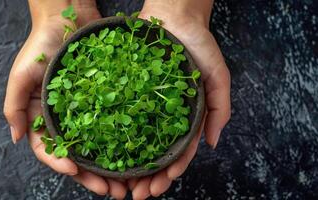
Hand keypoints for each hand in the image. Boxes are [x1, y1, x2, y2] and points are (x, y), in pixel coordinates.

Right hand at [4, 1, 127, 197]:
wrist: (68, 18)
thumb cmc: (42, 45)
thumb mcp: (21, 74)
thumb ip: (14, 106)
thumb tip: (16, 138)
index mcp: (44, 116)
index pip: (50, 148)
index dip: (61, 162)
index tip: (76, 170)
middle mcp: (67, 119)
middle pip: (79, 155)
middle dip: (93, 176)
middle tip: (111, 192)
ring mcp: (87, 111)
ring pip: (100, 146)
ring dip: (112, 167)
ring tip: (127, 184)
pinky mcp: (106, 101)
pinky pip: (116, 124)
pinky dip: (124, 142)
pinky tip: (137, 154)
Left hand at [129, 0, 230, 198]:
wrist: (174, 17)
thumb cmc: (199, 45)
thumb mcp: (218, 77)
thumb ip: (219, 110)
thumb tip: (213, 144)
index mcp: (185, 117)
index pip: (178, 152)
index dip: (169, 172)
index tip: (158, 187)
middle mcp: (163, 115)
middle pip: (153, 153)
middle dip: (146, 177)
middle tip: (135, 195)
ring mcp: (144, 105)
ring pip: (133, 141)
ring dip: (127, 165)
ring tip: (118, 185)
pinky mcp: (126, 91)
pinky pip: (117, 115)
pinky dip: (111, 135)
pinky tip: (102, 151)